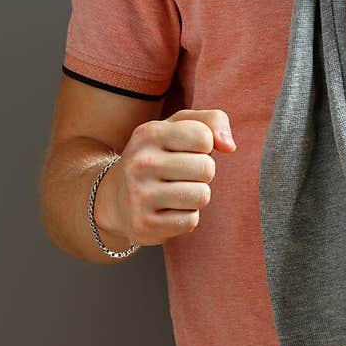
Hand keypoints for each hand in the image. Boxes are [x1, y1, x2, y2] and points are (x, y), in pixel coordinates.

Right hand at [95, 109, 236, 246]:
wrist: (116, 198)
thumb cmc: (159, 156)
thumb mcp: (179, 127)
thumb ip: (212, 121)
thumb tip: (230, 146)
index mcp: (149, 133)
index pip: (204, 137)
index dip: (206, 145)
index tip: (189, 150)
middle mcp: (141, 163)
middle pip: (206, 168)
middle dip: (203, 172)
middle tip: (184, 174)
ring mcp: (139, 195)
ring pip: (201, 196)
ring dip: (197, 195)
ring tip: (178, 191)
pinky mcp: (144, 224)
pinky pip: (190, 221)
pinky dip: (186, 216)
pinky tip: (169, 209)